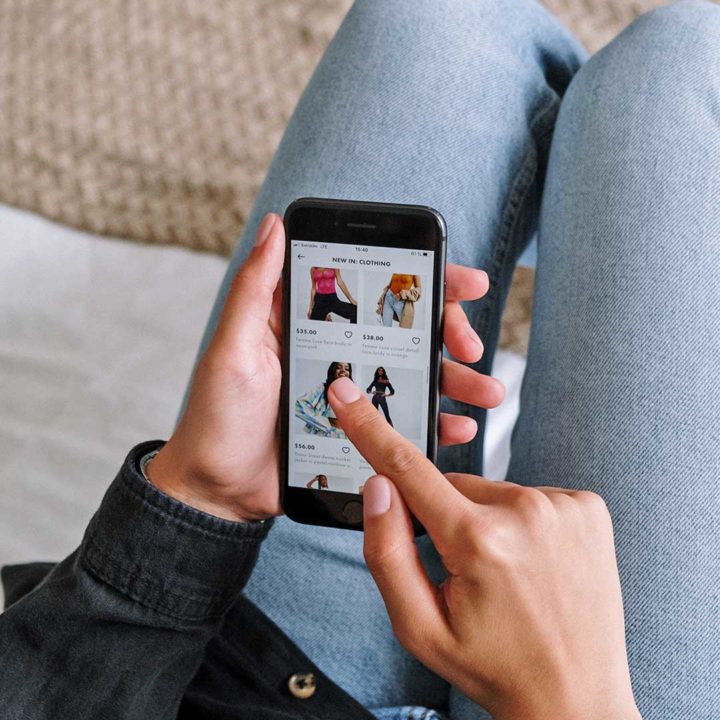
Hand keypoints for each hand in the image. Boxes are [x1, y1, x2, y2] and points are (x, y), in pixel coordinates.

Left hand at [148, 211, 503, 521]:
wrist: (218, 490)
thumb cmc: (218, 416)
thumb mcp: (234, 348)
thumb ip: (255, 290)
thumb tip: (274, 224)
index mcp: (312, 326)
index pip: (374, 290)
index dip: (422, 280)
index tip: (462, 280)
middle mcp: (340, 353)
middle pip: (407, 330)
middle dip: (450, 332)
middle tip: (471, 346)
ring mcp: (354, 395)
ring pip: (416, 376)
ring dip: (457, 380)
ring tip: (487, 391)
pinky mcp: (361, 432)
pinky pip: (407, 422)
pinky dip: (437, 424)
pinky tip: (458, 428)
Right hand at [327, 382, 640, 719]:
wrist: (576, 696)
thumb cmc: (491, 664)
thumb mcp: (419, 627)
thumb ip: (386, 552)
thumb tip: (378, 486)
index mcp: (477, 542)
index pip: (406, 469)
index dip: (369, 427)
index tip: (345, 391)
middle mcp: (525, 512)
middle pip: (452, 486)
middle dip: (444, 517)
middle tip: (464, 572)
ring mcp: (564, 506)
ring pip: (492, 491)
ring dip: (485, 520)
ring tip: (506, 575)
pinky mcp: (588, 507)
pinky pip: (530, 497)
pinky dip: (522, 521)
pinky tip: (534, 563)